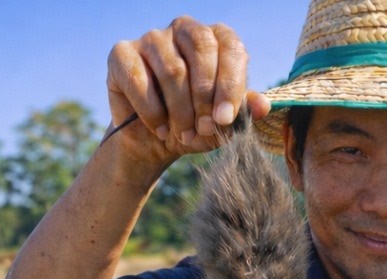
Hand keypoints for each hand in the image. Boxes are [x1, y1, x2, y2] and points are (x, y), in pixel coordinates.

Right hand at [106, 16, 271, 167]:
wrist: (156, 141)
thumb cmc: (197, 125)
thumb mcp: (224, 123)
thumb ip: (244, 111)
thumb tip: (264, 106)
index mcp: (217, 39)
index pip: (231, 48)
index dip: (230, 84)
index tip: (225, 119)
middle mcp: (185, 29)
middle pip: (202, 48)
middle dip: (206, 95)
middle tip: (204, 128)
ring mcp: (152, 38)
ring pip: (172, 68)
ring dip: (180, 110)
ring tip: (184, 134)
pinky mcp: (121, 53)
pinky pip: (139, 78)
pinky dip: (152, 110)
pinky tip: (159, 128)